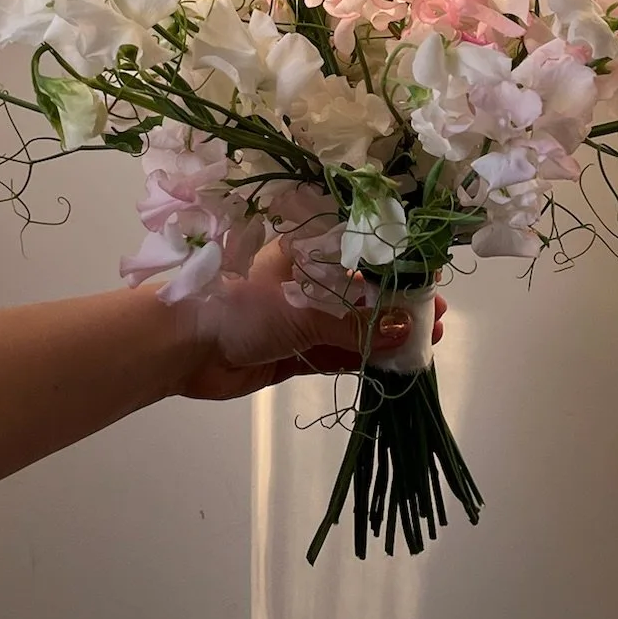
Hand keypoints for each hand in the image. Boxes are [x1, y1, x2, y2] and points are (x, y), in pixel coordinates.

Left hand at [173, 242, 446, 401]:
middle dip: (397, 308)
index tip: (430, 283)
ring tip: (424, 344)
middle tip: (435, 321)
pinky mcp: (292, 352)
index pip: (361, 256)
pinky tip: (392, 364)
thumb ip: (355, 325)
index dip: (397, 270)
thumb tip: (403, 331)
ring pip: (351, 327)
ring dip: (384, 336)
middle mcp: (304, 283)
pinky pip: (335, 354)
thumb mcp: (303, 310)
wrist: (183, 347)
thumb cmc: (239, 306)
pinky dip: (362, 359)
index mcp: (305, 254)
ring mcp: (298, 319)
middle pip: (361, 294)